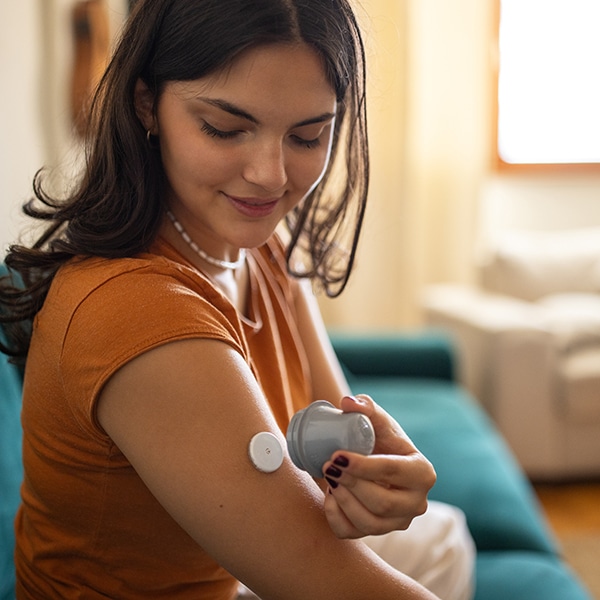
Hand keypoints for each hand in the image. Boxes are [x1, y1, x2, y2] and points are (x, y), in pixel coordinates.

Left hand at [322, 395, 436, 538]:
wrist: (374, 458)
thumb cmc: (378, 436)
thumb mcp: (376, 418)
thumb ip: (365, 406)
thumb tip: (347, 403)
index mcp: (423, 472)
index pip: (392, 472)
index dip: (363, 466)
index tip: (337, 455)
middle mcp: (417, 503)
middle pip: (382, 503)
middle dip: (350, 484)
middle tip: (328, 466)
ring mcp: (400, 522)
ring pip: (370, 523)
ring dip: (343, 501)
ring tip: (329, 478)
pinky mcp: (380, 533)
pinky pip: (353, 534)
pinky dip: (335, 517)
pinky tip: (329, 495)